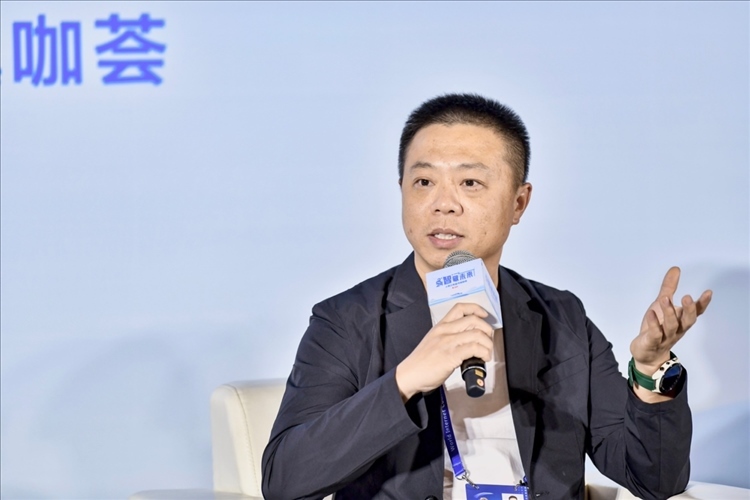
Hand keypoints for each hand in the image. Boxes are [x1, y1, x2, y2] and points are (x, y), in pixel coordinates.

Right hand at [395, 303, 493, 401]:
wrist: (409, 374)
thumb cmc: (421, 362)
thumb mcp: (433, 342)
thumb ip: (448, 337)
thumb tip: (467, 340)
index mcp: (440, 326)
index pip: (460, 308)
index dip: (476, 309)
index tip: (484, 316)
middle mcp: (444, 331)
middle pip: (473, 319)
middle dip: (487, 329)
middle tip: (488, 340)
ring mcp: (448, 342)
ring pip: (477, 333)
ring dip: (488, 344)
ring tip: (487, 352)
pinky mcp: (451, 355)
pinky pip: (474, 348)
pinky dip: (484, 353)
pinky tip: (483, 358)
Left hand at [629, 267, 711, 399]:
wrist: (646, 353)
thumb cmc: (657, 327)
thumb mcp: (661, 304)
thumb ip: (668, 288)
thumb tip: (676, 269)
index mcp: (681, 320)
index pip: (695, 312)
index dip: (702, 304)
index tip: (708, 292)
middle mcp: (676, 329)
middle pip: (687, 321)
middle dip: (689, 310)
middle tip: (687, 297)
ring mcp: (665, 337)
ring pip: (671, 326)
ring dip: (669, 313)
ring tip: (664, 299)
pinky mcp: (652, 342)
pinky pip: (655, 334)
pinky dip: (654, 324)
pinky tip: (651, 314)